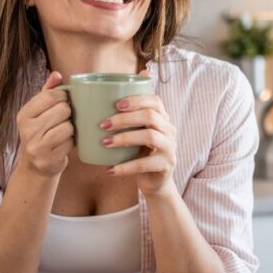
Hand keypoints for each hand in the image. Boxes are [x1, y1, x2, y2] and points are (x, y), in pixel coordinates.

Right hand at [16, 71, 73, 177]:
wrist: (35, 166)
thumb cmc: (41, 133)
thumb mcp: (40, 111)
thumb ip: (48, 92)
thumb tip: (57, 74)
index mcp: (24, 114)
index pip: (50, 96)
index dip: (64, 96)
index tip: (65, 101)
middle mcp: (27, 130)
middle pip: (63, 110)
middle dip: (69, 113)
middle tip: (66, 119)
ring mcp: (36, 146)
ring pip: (68, 127)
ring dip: (71, 129)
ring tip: (64, 132)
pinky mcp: (48, 159)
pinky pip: (70, 143)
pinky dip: (71, 143)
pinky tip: (64, 144)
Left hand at [102, 70, 176, 196]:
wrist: (154, 181)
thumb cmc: (140, 152)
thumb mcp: (136, 132)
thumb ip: (127, 116)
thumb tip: (105, 91)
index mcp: (162, 118)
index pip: (155, 101)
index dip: (136, 100)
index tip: (116, 104)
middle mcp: (169, 130)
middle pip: (150, 116)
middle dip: (125, 118)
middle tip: (103, 124)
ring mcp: (169, 148)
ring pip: (149, 136)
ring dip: (124, 138)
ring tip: (104, 143)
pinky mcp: (165, 166)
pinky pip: (145, 164)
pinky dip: (125, 167)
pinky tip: (110, 169)